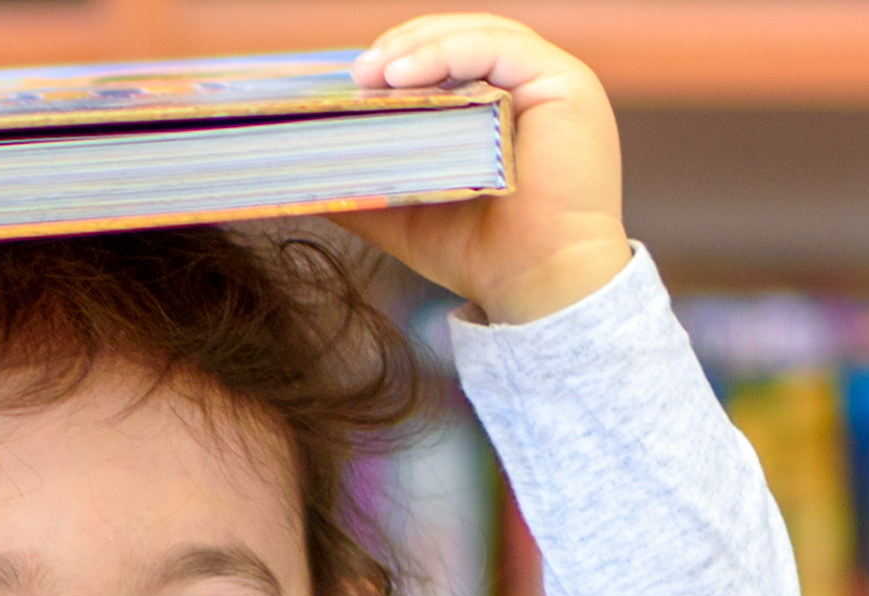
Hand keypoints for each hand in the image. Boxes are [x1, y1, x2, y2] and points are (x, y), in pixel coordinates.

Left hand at [339, 16, 630, 326]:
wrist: (537, 289)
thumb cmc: (482, 254)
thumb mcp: (407, 211)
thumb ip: (367, 183)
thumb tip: (303, 169)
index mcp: (503, 103)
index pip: (446, 58)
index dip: (399, 58)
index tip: (351, 82)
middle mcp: (529, 86)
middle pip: (459, 37)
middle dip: (401, 47)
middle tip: (356, 74)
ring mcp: (550, 80)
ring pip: (476, 33)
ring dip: (416, 46)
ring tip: (371, 74)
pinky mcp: (564, 82)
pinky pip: (498, 47)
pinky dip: (446, 53)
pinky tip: (401, 77)